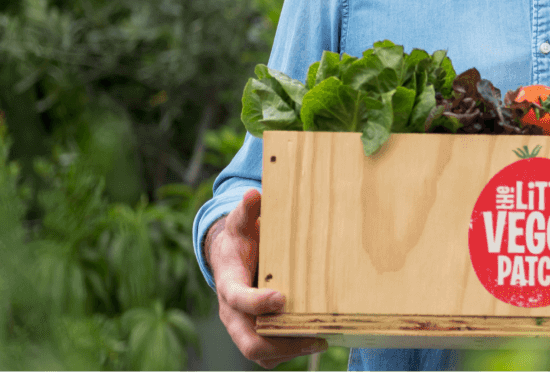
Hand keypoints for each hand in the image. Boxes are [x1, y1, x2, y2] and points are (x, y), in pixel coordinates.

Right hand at [206, 189, 327, 368]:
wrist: (229, 259)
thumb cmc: (240, 240)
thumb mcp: (241, 223)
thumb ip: (246, 210)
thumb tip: (254, 194)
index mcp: (228, 283)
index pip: (238, 298)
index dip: (257, 302)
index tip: (282, 298)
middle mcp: (231, 311)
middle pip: (247, 340)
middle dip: (279, 341)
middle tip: (312, 335)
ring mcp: (241, 326)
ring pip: (260, 352)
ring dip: (290, 351)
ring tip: (321, 340)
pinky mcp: (253, 334)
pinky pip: (268, 355)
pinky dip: (289, 353)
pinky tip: (314, 342)